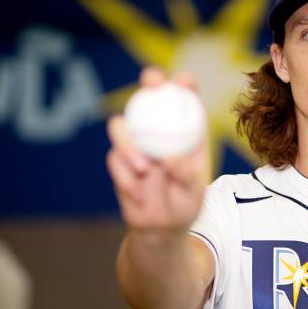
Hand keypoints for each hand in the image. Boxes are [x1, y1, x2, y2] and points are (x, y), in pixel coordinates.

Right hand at [106, 67, 208, 236]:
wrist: (159, 229)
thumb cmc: (184, 206)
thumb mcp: (193, 194)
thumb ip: (186, 176)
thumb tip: (170, 159)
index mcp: (185, 134)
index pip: (186, 102)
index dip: (184, 85)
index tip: (183, 80)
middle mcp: (159, 133)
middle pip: (151, 98)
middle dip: (151, 82)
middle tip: (151, 84)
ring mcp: (136, 145)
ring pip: (123, 126)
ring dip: (129, 142)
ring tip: (143, 168)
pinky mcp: (119, 162)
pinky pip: (114, 159)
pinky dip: (124, 175)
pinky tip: (136, 193)